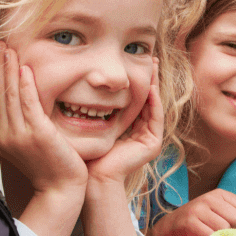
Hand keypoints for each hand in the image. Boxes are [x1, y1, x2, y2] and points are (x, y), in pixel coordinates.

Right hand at [0, 42, 86, 195]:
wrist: (61, 190)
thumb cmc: (50, 167)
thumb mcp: (30, 143)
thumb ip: (22, 124)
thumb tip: (19, 103)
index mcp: (2, 136)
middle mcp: (6, 134)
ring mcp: (20, 135)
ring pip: (10, 95)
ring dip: (8, 69)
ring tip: (7, 48)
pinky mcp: (37, 134)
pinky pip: (28, 105)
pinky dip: (24, 85)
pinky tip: (23, 68)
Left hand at [86, 57, 163, 185]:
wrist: (93, 177)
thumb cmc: (87, 153)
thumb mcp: (91, 124)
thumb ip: (92, 108)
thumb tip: (80, 85)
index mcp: (129, 130)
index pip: (135, 101)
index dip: (136, 81)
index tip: (134, 61)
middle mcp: (141, 134)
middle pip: (148, 100)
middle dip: (149, 79)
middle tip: (149, 58)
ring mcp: (149, 139)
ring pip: (154, 105)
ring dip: (154, 85)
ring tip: (153, 66)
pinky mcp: (153, 144)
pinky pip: (155, 116)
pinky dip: (154, 101)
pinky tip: (150, 86)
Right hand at [147, 188, 235, 235]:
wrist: (168, 228)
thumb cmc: (197, 223)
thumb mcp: (216, 213)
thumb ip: (233, 216)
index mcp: (219, 194)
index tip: (232, 230)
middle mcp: (210, 197)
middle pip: (235, 218)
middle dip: (231, 231)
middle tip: (220, 235)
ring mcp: (198, 208)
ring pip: (224, 227)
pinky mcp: (189, 221)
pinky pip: (210, 234)